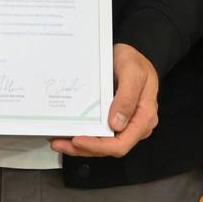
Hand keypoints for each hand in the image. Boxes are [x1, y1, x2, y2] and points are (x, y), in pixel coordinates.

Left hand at [51, 43, 158, 158]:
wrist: (133, 52)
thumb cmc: (135, 61)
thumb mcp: (132, 73)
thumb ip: (126, 98)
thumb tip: (116, 124)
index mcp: (144, 117)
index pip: (121, 143)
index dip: (98, 146)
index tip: (78, 140)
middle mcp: (134, 125)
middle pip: (108, 148)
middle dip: (83, 149)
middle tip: (59, 143)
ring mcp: (124, 123)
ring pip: (101, 143)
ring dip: (80, 146)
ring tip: (58, 141)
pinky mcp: (113, 119)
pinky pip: (99, 133)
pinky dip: (84, 135)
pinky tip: (68, 133)